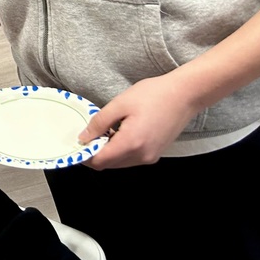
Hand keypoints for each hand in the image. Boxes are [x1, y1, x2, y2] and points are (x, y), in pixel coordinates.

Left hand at [78, 74, 198, 168]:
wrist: (184, 95)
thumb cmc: (154, 95)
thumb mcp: (119, 104)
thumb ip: (99, 123)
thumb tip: (84, 137)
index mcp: (131, 144)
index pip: (100, 161)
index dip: (84, 155)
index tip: (76, 144)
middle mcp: (142, 156)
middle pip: (109, 164)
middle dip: (95, 153)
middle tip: (88, 134)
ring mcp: (150, 157)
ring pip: (120, 163)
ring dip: (108, 152)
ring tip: (104, 131)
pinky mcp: (155, 153)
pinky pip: (131, 158)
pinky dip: (120, 150)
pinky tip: (118, 133)